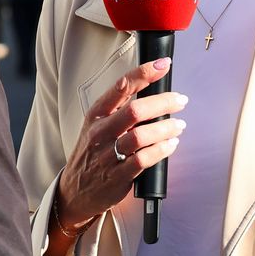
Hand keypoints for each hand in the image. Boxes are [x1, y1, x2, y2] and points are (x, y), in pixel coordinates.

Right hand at [52, 58, 187, 231]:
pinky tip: (171, 145)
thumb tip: (154, 93)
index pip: (121, 87)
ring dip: (166, 128)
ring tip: (178, 125)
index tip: (163, 64)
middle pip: (135, 110)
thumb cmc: (92, 153)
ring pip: (141, 136)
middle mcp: (100, 132)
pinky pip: (144, 160)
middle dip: (163, 102)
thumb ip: (120, 109)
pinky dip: (162, 150)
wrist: (74, 190)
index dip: (144, 73)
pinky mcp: (118, 176)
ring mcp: (107, 155)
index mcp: (96, 114)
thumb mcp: (97, 125)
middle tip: (180, 100)